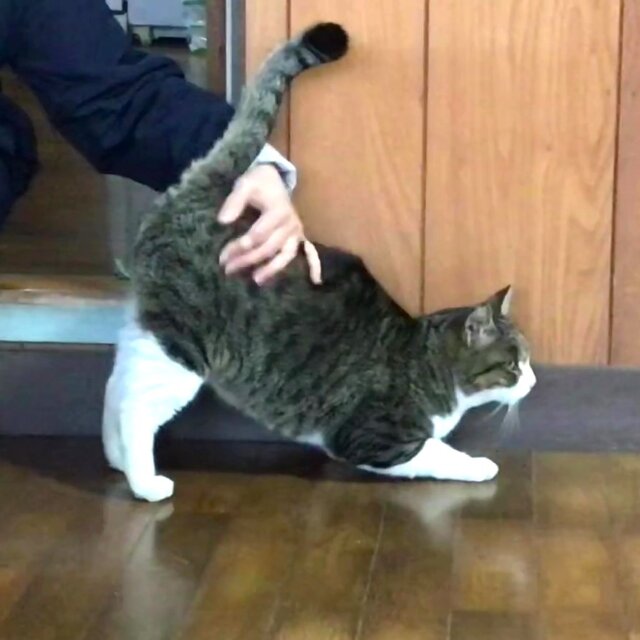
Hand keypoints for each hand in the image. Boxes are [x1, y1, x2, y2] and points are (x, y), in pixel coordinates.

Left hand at [218, 164, 321, 285]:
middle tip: (228, 269)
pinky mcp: (298, 237)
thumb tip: (223, 221)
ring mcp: (296, 231)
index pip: (258, 234)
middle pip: (269, 247)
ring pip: (285, 255)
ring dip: (271, 269)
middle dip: (248, 259)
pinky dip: (294, 267)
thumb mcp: (245, 185)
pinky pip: (297, 255)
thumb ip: (234, 201)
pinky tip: (292, 279)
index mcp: (278, 210)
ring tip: (256, 280)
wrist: (275, 178)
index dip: (241, 246)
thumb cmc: (258, 182)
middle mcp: (290, 223)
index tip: (224, 256)